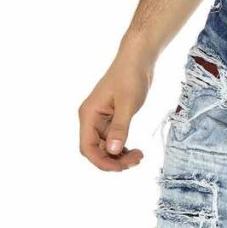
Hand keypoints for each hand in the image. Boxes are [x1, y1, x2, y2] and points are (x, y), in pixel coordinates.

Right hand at [79, 49, 152, 171]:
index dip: (102, 162)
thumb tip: (114, 150)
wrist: (137, 61)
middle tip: (137, 160)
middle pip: (96, 151)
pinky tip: (135, 150)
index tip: (122, 167)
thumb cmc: (130, 77)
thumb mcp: (127, 104)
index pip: (87, 148)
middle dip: (114, 161)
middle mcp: (91, 119)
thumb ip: (120, 128)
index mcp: (89, 115)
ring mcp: (100, 121)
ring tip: (139, 155)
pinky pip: (112, 142)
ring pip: (105, 149)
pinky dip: (122, 149)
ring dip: (120, 157)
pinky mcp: (110, 120)